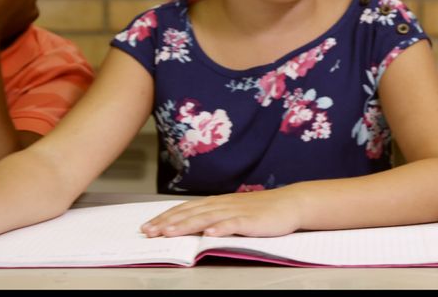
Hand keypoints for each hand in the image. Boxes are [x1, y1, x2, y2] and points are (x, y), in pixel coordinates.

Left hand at [141, 188, 304, 237]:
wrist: (290, 203)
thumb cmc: (262, 209)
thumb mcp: (233, 211)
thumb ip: (214, 216)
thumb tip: (189, 225)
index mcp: (217, 202)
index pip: (185, 209)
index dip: (166, 217)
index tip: (148, 226)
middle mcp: (223, 204)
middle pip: (191, 213)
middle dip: (168, 222)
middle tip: (149, 232)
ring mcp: (237, 211)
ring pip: (207, 218)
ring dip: (186, 225)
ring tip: (169, 232)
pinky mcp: (251, 220)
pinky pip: (233, 224)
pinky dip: (220, 228)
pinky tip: (209, 234)